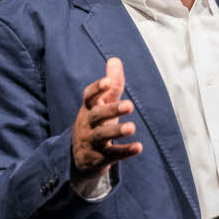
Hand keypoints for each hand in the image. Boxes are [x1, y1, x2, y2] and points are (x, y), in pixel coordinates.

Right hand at [72, 57, 142, 176]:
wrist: (80, 159)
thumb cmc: (96, 124)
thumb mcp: (102, 105)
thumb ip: (112, 85)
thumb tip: (115, 59)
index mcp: (88, 109)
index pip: (89, 96)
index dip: (98, 88)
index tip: (108, 81)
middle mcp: (87, 124)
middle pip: (97, 115)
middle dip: (112, 109)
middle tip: (130, 105)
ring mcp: (92, 142)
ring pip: (102, 135)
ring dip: (116, 131)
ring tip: (131, 127)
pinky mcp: (99, 158)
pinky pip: (112, 155)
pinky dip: (125, 151)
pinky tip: (139, 147)